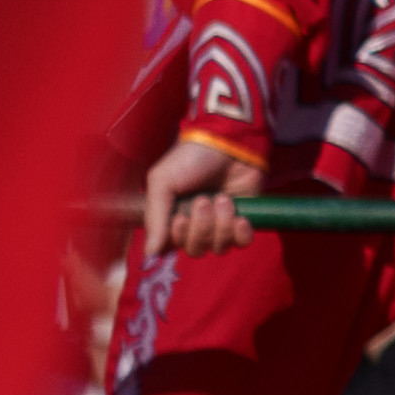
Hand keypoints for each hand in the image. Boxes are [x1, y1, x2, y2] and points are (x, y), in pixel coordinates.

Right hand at [140, 129, 261, 257]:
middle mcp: (195, 225)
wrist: (228, 142)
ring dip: (221, 224)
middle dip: (200, 227)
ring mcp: (220, 224)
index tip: (179, 219)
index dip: (176, 239)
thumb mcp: (162, 181)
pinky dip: (241, 234)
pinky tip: (240, 218)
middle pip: (195, 249)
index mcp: (172, 217)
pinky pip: (242, 243)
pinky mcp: (244, 219)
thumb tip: (150, 253)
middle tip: (203, 200)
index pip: (169, 248)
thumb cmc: (190, 158)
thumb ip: (155, 217)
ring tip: (223, 198)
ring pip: (218, 247)